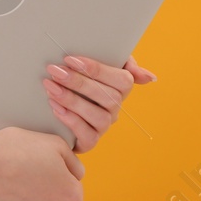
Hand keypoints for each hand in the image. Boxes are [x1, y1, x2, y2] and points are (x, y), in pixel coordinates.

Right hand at [0, 126, 85, 200]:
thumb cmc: (13, 150)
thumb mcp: (53, 143)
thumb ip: (74, 162)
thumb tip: (78, 174)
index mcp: (72, 196)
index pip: (70, 188)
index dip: (55, 176)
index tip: (38, 169)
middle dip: (44, 195)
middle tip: (23, 177)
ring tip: (11, 188)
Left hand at [40, 53, 155, 152]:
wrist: (55, 103)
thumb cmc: (81, 75)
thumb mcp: (101, 61)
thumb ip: (125, 63)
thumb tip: (150, 78)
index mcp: (121, 88)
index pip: (123, 80)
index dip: (97, 70)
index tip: (70, 59)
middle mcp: (115, 108)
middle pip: (108, 98)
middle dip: (79, 83)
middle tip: (55, 71)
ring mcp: (103, 126)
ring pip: (98, 117)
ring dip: (72, 101)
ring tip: (51, 87)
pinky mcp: (89, 141)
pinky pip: (88, 136)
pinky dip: (71, 120)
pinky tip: (54, 106)